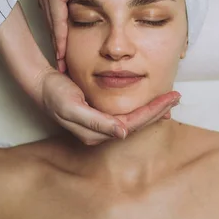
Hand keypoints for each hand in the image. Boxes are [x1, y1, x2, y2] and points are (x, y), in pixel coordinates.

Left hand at [31, 0, 112, 71]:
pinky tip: (62, 54)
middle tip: (61, 64)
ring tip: (62, 67)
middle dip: (57, 45)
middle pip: (52, 26)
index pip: (55, 14)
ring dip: (58, 48)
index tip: (63, 46)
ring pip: (53, 29)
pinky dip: (60, 40)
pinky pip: (57, 23)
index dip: (59, 32)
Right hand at [37, 68, 180, 145]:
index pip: (133, 124)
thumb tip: (123, 132)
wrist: (41, 85)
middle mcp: (100, 133)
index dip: (153, 112)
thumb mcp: (73, 107)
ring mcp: (100, 126)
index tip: (170, 100)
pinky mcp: (99, 117)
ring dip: (152, 111)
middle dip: (158, 112)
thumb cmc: (55, 94)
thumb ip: (97, 122)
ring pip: (134, 121)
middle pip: (137, 124)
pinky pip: (127, 116)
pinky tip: (151, 105)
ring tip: (169, 102)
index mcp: (96, 133)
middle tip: (176, 98)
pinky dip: (141, 109)